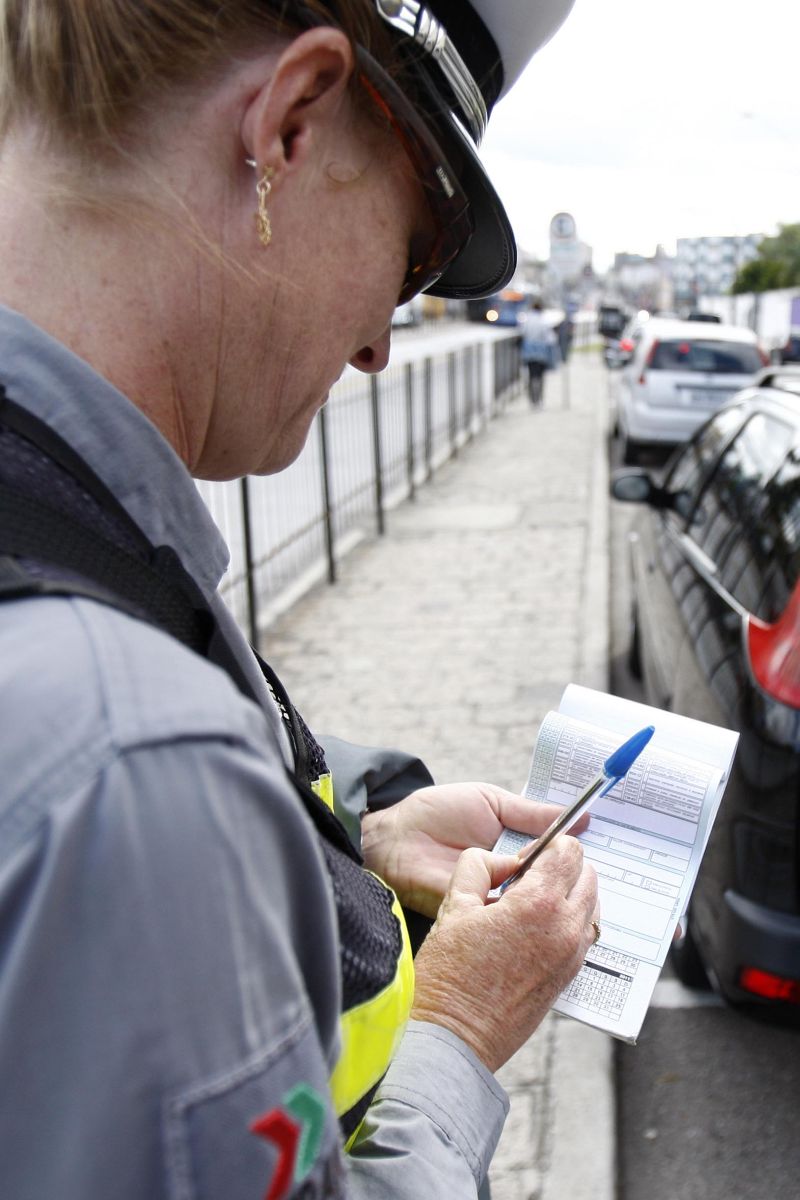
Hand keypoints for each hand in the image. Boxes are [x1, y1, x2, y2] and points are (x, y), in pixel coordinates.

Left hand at [361, 782, 590, 916]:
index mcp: (515, 844)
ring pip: (537, 903)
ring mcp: (499, 898)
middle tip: (603, 876)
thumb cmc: (437, 813)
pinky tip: (554, 913)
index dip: (576, 856)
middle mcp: (511, 875)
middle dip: (574, 880)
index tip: (608, 853)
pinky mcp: (484, 917)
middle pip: (551, 882)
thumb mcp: (491, 802)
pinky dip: (530, 917)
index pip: (554, 855)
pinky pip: (513, 920)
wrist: (395, 841)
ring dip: (555, 899)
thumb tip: (580, 819)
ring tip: (586, 894)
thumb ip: (531, 813)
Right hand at [412, 839, 598, 1071]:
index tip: (528, 854)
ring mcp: (571, 956)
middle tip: (529, 876)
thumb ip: (478, 867)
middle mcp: (565, 929)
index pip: (569, 852)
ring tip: (531, 902)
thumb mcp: (453, 906)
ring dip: (570, 894)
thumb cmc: (448, 977)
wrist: (453, 1039)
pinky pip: (584, 935)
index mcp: (538, 904)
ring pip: (591, 906)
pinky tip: (535, 928)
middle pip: (588, 876)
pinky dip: (570, 921)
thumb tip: (498, 860)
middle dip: (563, 867)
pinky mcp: (568, 978)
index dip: (549, 845)